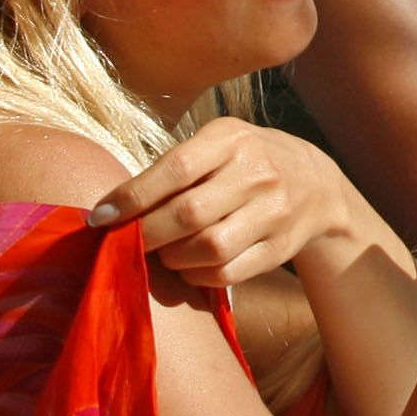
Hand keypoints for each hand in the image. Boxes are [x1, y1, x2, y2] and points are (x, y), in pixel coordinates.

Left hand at [89, 119, 374, 291]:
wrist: (316, 186)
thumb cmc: (244, 162)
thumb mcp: (217, 144)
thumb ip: (173, 168)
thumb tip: (112, 209)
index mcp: (233, 139)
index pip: (177, 168)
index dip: (133, 196)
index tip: (100, 217)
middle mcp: (258, 173)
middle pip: (189, 214)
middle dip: (146, 233)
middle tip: (123, 241)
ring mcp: (273, 212)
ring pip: (208, 249)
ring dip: (171, 258)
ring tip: (160, 251)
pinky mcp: (279, 248)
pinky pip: (225, 273)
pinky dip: (195, 276)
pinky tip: (187, 265)